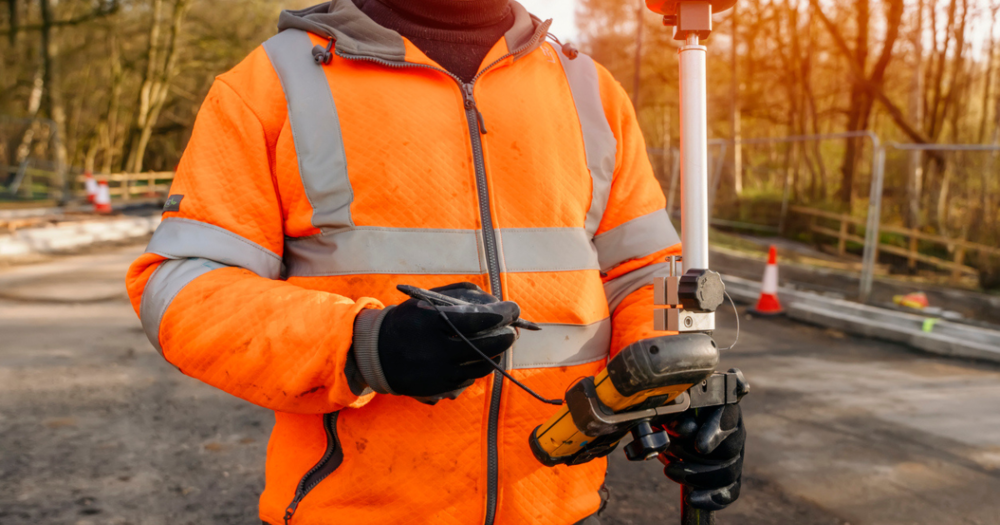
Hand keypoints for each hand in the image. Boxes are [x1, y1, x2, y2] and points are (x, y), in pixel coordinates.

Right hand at [373, 282, 519, 397]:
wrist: (377, 355)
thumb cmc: (406, 322)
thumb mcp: (426, 299)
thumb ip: (458, 294)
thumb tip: (491, 299)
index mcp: (434, 323)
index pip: (479, 320)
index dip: (502, 315)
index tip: (512, 309)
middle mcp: (439, 351)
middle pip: (487, 347)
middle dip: (506, 336)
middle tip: (513, 329)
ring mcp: (441, 373)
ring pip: (483, 366)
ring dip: (498, 354)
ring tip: (501, 344)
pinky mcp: (442, 388)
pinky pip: (471, 378)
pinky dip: (480, 366)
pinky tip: (481, 356)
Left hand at [658, 404, 745, 510]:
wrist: (672, 423)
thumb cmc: (672, 411)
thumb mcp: (672, 407)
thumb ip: (679, 414)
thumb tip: (684, 428)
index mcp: (724, 407)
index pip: (727, 420)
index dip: (714, 434)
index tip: (699, 447)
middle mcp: (735, 432)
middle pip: (729, 451)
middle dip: (697, 455)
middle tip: (670, 453)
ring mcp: (735, 456)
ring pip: (728, 473)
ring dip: (696, 476)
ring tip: (669, 470)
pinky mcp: (731, 477)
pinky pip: (729, 492)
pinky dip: (711, 498)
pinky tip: (692, 498)